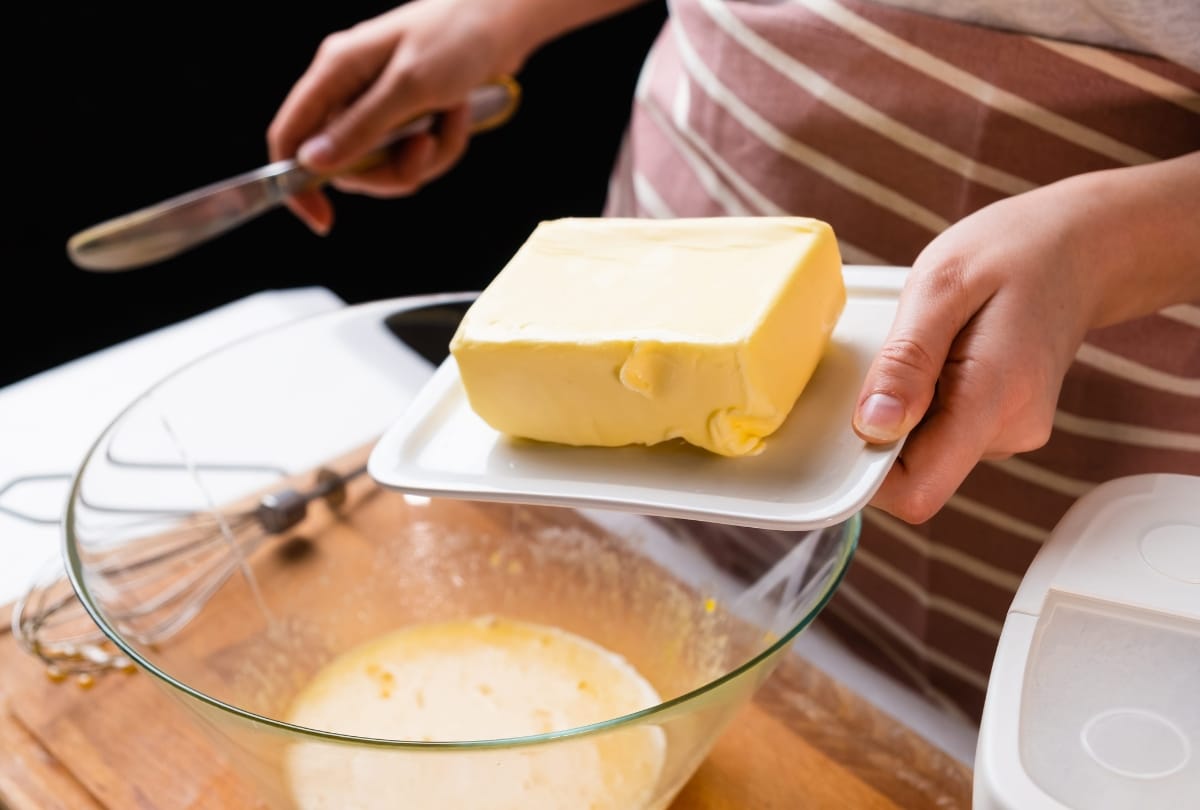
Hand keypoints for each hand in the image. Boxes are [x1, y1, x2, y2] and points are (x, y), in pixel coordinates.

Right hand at [267, 0, 527, 234]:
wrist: (503, 19)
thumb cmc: (457, 38)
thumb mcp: (410, 87)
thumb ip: (360, 127)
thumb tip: (311, 163)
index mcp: (335, 71)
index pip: (289, 135)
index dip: (295, 184)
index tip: (323, 220)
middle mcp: (350, 88)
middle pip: (344, 164)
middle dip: (391, 169)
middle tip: (426, 147)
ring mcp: (379, 103)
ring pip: (385, 165)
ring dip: (426, 157)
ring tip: (452, 117)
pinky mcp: (407, 113)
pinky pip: (413, 154)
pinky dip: (443, 144)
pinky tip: (459, 113)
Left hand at [852, 153, 1199, 522]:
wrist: (1079, 247)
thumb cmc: (1012, 253)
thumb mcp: (941, 285)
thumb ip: (906, 360)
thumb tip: (872, 427)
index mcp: (994, 399)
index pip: (918, 490)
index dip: (869, 476)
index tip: (849, 425)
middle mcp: (1009, 431)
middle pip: (915, 473)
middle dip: (884, 427)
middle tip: (897, 356)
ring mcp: (1010, 433)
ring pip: (926, 452)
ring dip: (906, 408)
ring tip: (930, 345)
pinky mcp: (1002, 426)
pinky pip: (943, 433)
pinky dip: (927, 401)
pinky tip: (944, 355)